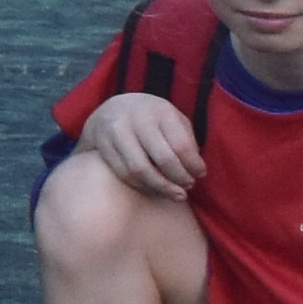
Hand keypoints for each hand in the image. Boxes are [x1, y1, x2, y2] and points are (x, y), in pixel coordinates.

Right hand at [77, 90, 203, 197]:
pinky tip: (153, 188)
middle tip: (188, 187)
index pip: (181, 145)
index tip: (200, 174)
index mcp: (161, 111)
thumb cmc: (152, 119)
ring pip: (140, 170)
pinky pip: (124, 174)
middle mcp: (137, 119)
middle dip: (179, 178)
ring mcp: (116, 132)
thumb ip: (186, 141)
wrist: (112, 110)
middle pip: (163, 159)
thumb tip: (196, 171)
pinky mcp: (102, 146)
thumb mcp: (173, 120)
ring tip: (174, 193)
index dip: (193, 165)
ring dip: (160, 187)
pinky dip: (142, 186)